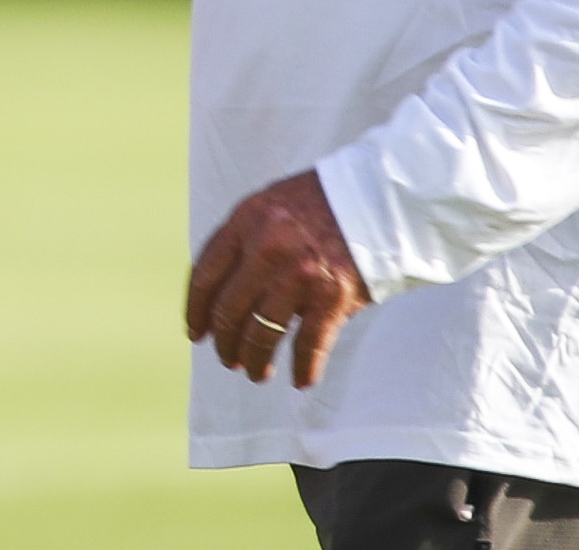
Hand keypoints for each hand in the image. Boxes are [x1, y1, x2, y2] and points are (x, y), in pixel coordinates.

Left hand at [185, 169, 373, 388]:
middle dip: (225, 342)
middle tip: (228, 358)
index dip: (197, 311)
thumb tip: (219, 291)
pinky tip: (300, 379)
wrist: (381, 199)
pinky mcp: (332, 296)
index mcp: (246, 220)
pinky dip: (302, 368)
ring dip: (255, 360)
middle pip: (229, 310)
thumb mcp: (271, 206)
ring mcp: (299, 273)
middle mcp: (267, 247)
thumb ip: (244, 240)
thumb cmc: (323, 204)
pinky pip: (307, 345)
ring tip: (256, 372)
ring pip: (261, 333)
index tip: (197, 332)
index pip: (205, 275)